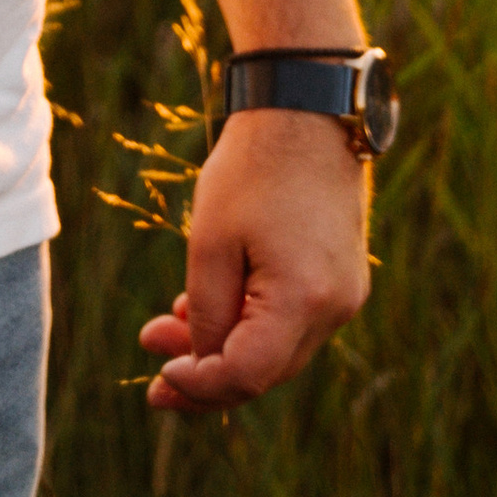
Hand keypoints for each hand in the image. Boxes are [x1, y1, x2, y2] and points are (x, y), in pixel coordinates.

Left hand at [139, 111, 370, 416]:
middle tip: (150, 352)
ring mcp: (346, 295)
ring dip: (225, 345)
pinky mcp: (344, 279)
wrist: (307, 110)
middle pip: (265, 371)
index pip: (247, 375)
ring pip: (278, 350)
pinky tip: (209, 305)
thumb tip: (202, 363)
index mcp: (304, 301)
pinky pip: (294, 321)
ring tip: (168, 323)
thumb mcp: (211, 242)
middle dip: (205, 370)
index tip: (156, 376)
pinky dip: (251, 322)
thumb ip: (206, 312)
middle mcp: (336, 309)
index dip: (199, 386)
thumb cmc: (253, 169)